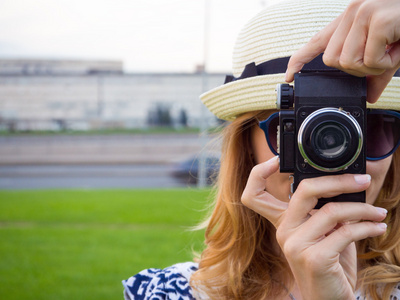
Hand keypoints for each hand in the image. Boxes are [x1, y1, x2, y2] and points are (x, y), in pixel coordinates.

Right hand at [241, 156, 387, 299]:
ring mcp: (295, 245)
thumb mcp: (323, 232)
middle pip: (303, 190)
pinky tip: (376, 227)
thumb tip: (347, 185)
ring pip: (331, 210)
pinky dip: (367, 227)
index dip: (259, 174)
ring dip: (363, 209)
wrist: (328, 299)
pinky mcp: (314, 258)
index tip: (276, 160)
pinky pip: (345, 232)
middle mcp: (283, 231)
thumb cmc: (328, 263)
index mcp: (282, 222)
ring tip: (377, 213)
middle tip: (361, 181)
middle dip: (337, 181)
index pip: (254, 195)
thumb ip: (325, 210)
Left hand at [285, 0, 399, 102]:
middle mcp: (351, 14)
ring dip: (373, 66)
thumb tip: (367, 96)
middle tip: (380, 56)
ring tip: (390, 50)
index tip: (289, 76)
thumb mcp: (389, 51)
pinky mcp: (376, 19)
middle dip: (356, 68)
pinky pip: (369, 60)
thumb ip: (374, 73)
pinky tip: (397, 47)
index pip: (316, 42)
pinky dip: (386, 62)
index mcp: (349, 21)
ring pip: (348, 62)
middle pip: (333, 61)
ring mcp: (362, 14)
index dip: (298, 60)